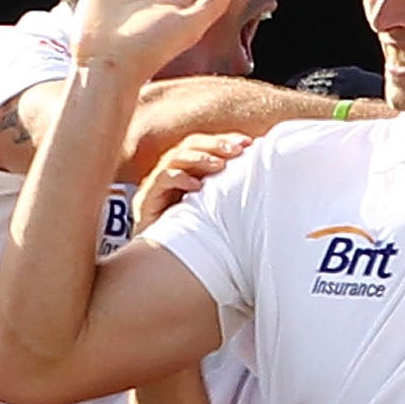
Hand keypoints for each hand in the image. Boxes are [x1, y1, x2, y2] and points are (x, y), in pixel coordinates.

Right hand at [136, 131, 254, 230]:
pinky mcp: (146, 200)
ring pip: (176, 158)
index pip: (204, 146)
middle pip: (190, 146)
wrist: (163, 263)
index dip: (224, 140)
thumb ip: (229, 194)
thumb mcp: (216, 211)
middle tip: (236, 150)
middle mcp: (171, 173)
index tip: (247, 142)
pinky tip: (196, 185)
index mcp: (187, 171)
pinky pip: (161, 180)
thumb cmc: (195, 238)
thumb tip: (259, 178)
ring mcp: (157, 185)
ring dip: (199, 159)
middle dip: (215, 145)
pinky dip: (179, 178)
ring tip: (220, 165)